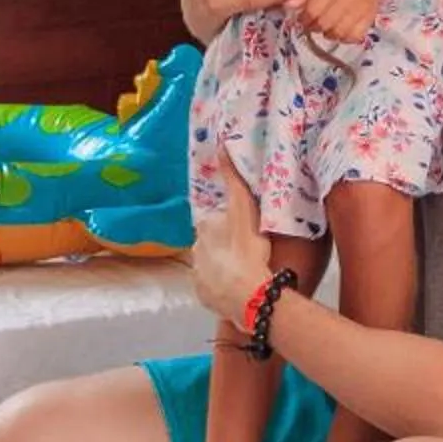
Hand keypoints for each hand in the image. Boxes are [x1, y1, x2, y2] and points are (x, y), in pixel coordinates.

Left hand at [190, 160, 270, 323]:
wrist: (248, 292)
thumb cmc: (248, 247)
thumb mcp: (244, 207)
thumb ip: (233, 177)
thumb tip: (219, 145)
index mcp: (203, 227)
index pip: (214, 222)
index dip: (229, 226)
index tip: (244, 232)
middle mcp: (194, 249)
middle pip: (211, 244)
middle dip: (224, 246)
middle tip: (247, 251)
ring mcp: (197, 275)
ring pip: (211, 266)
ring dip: (223, 266)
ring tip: (245, 271)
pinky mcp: (203, 296)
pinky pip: (213, 288)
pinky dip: (222, 287)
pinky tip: (239, 287)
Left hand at [288, 0, 382, 45]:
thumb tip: (288, 6)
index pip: (312, 10)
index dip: (304, 18)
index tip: (303, 18)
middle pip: (324, 23)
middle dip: (314, 27)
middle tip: (313, 23)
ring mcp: (360, 9)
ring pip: (338, 33)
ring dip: (328, 33)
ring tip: (326, 27)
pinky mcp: (370, 18)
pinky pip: (355, 37)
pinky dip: (345, 38)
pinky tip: (340, 30)